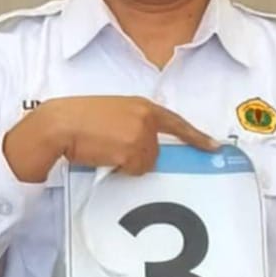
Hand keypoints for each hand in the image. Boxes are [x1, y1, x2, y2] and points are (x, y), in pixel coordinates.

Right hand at [3, 95, 218, 181]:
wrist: (60, 124)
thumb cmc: (78, 120)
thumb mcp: (112, 113)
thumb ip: (133, 123)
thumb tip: (142, 149)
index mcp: (141, 105)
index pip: (176, 122)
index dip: (196, 136)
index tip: (215, 146)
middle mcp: (146, 118)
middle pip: (155, 152)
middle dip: (136, 156)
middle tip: (110, 146)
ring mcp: (141, 134)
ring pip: (144, 164)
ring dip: (125, 163)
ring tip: (104, 149)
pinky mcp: (133, 150)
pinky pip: (133, 171)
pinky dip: (119, 169)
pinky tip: (103, 155)